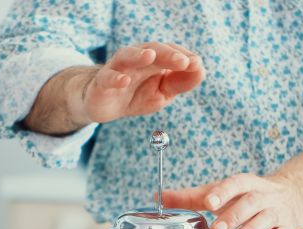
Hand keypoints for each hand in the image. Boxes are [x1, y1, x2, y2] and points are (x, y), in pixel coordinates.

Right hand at [73, 42, 204, 123]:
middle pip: (152, 49)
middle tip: (184, 61)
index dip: (183, 55)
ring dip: (138, 55)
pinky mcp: (102, 84)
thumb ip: (181, 82)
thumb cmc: (138, 94)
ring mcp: (117, 69)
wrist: (105, 105)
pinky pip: (108, 78)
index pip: (170, 51)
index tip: (196, 63)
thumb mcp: (163, 92)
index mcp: (153, 59)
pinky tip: (124, 81)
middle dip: (168, 54)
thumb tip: (200, 68)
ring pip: (127, 56)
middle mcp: (135, 59)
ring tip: (150, 56)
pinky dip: (116, 79)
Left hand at [161, 173, 302, 228]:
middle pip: (250, 203)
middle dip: (234, 215)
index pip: (235, 184)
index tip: (209, 202)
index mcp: (246, 184)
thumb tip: (158, 197)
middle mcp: (263, 196)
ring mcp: (277, 213)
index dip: (222, 192)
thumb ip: (191, 197)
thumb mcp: (221, 192)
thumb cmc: (247, 196)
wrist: (294, 196)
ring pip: (266, 220)